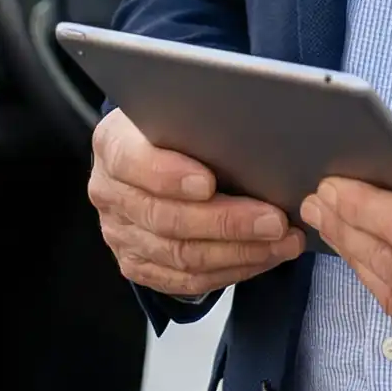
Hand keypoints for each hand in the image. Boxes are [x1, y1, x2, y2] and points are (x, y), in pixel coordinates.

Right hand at [89, 109, 304, 298]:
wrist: (149, 153)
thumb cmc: (173, 128)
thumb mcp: (178, 110)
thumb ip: (199, 122)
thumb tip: (252, 136)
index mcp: (113, 145)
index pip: (133, 163)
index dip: (169, 176)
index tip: (209, 182)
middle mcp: (109, 193)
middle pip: (165, 218)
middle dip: (226, 222)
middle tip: (274, 221)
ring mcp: (120, 234)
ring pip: (180, 255)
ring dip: (239, 252)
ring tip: (282, 243)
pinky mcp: (137, 263)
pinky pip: (185, 280)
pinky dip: (230, 270)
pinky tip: (263, 257)